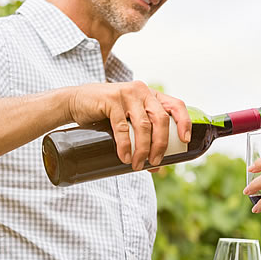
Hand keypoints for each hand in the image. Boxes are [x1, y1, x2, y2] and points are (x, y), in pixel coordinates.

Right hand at [67, 81, 190, 169]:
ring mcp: (127, 94)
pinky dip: (125, 145)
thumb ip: (142, 138)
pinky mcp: (111, 100)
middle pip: (161, 119)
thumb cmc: (105, 115)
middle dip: (161, 144)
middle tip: (155, 162)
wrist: (75, 102)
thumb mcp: (128, 121)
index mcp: (151, 95)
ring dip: (143, 149)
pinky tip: (125, 157)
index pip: (176, 105)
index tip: (185, 140)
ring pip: (143, 125)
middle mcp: (142, 91)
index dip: (184, 122)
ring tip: (138, 165)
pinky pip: (122, 127)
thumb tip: (157, 167)